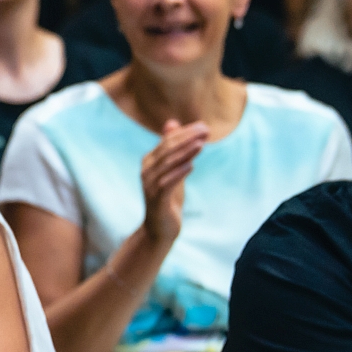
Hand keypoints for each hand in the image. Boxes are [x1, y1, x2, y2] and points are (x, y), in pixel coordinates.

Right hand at [139, 119, 206, 246]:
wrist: (159, 229)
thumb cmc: (167, 197)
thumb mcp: (171, 170)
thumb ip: (171, 148)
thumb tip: (172, 123)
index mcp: (149, 162)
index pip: (167, 142)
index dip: (185, 133)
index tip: (204, 127)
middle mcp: (146, 171)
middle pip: (167, 150)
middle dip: (187, 139)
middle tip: (205, 131)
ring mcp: (149, 185)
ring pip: (167, 164)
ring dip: (185, 153)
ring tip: (201, 144)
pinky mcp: (156, 200)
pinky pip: (166, 183)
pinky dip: (178, 173)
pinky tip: (191, 165)